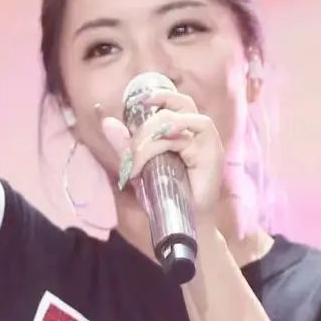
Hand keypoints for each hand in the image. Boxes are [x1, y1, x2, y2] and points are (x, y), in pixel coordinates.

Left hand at [100, 89, 225, 219]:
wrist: (186, 224)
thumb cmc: (165, 198)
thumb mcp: (138, 171)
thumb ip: (126, 148)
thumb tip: (107, 122)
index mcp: (180, 132)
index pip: (170, 101)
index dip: (154, 96)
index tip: (133, 103)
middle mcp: (194, 131)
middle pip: (172, 103)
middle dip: (142, 127)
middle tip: (131, 155)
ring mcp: (205, 139)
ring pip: (175, 117)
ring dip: (151, 135)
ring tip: (139, 161)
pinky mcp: (212, 150)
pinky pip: (195, 127)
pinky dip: (174, 132)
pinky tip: (162, 146)